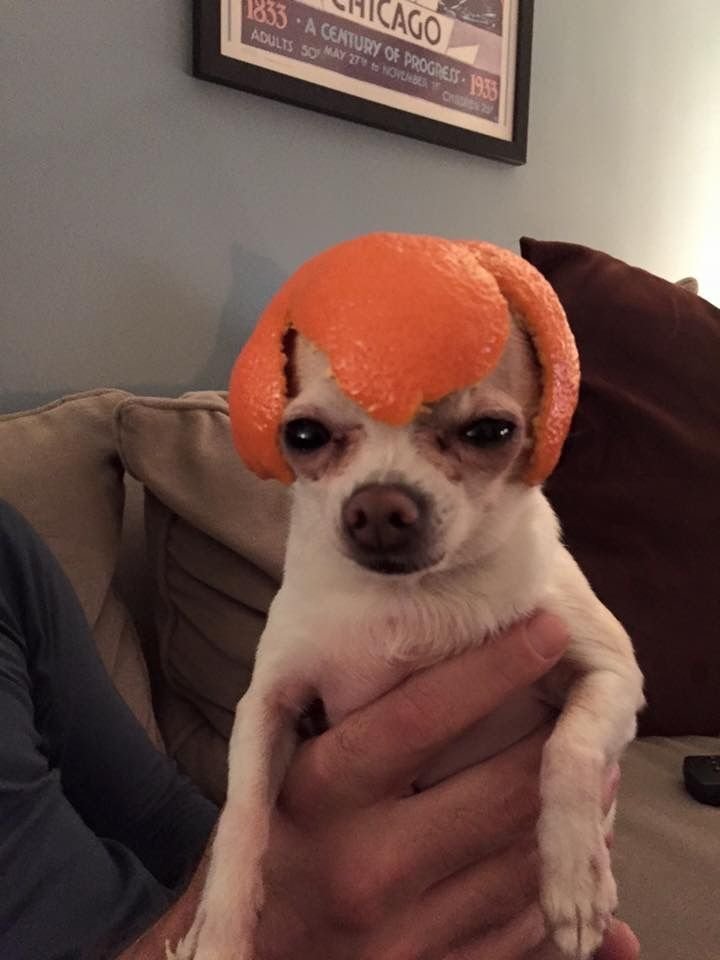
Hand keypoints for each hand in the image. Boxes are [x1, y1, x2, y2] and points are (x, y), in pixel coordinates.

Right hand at [246, 612, 637, 958]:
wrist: (256, 959)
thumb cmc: (277, 846)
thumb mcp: (288, 776)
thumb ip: (354, 723)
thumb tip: (428, 651)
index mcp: (318, 796)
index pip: (419, 715)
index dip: (494, 666)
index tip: (546, 625)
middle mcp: (361, 864)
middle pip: (498, 790)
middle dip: (558, 744)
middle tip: (582, 706)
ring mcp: (403, 934)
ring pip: (526, 858)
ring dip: (571, 812)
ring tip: (591, 773)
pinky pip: (526, 926)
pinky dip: (552, 878)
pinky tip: (561, 845)